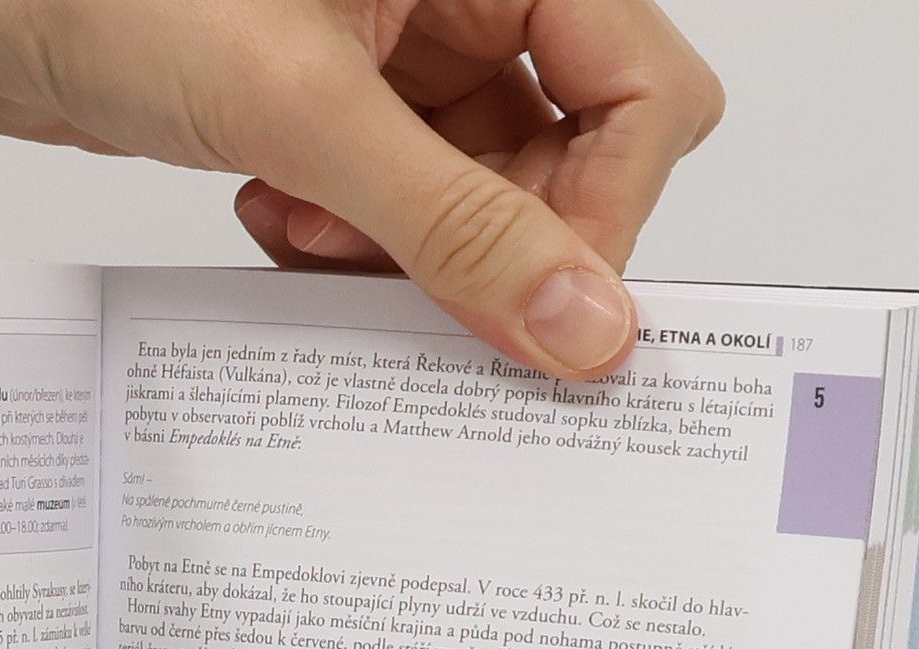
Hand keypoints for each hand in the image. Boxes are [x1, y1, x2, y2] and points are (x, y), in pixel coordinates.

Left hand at [0, 0, 721, 377]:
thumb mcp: (304, 110)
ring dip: (404, 252)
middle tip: (409, 276)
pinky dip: (347, 243)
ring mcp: (405, 56)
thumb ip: (454, 225)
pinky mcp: (342, 111)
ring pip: (478, 199)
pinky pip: (398, 213)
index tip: (543, 309)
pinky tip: (276, 217)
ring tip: (310, 230)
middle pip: (568, 158)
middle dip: (488, 240)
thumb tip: (581, 321)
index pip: (642, 90)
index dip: (603, 212)